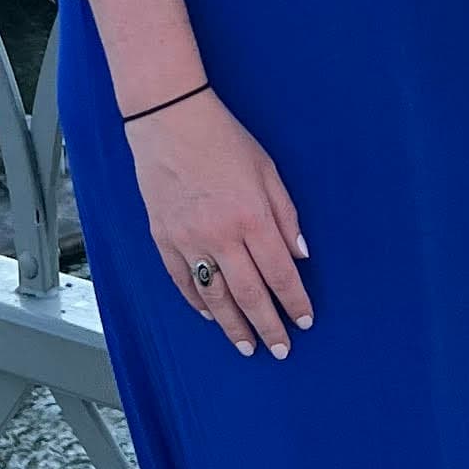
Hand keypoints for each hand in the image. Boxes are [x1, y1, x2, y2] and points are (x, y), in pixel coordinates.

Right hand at [126, 90, 312, 357]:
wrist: (170, 119)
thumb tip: (300, 255)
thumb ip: (286, 216)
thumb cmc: (223, 139)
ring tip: (246, 347)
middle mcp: (221, 234)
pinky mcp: (163, 237)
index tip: (304, 321)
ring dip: (233, 326)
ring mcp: (188, 239)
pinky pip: (183, 281)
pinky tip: (211, 316)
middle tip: (281, 349)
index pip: (280, 273)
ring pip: (215, 297)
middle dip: (268, 326)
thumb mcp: (268, 170)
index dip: (295, 302)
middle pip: (250, 294)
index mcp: (252, 216)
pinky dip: (198, 302)